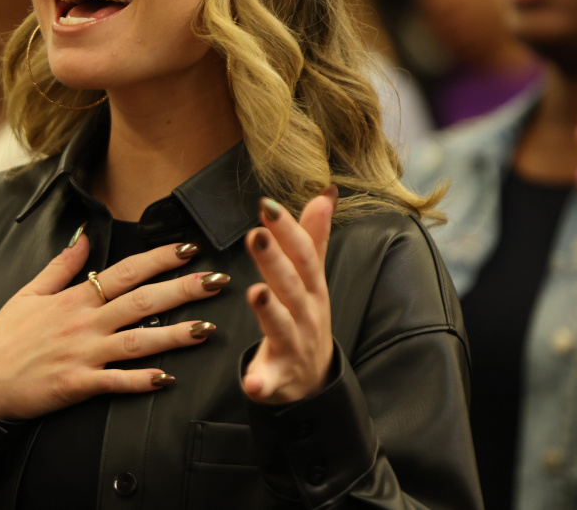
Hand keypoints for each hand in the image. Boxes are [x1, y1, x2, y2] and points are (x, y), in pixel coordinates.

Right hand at [0, 234, 225, 420]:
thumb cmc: (6, 336)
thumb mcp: (29, 291)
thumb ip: (62, 265)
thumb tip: (85, 237)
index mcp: (75, 297)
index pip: (126, 271)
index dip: (160, 258)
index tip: (190, 248)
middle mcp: (84, 322)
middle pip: (142, 301)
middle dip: (183, 290)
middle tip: (217, 281)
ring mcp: (83, 354)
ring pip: (137, 341)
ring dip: (174, 335)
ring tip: (207, 329)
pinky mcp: (77, 384)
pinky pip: (115, 382)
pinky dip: (141, 381)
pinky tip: (167, 379)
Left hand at [241, 187, 336, 403]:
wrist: (314, 379)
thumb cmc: (308, 318)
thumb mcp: (313, 277)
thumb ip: (314, 237)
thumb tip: (325, 194)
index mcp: (312, 288)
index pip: (302, 254)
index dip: (286, 230)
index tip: (267, 205)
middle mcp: (305, 314)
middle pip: (290, 285)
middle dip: (274, 261)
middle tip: (256, 235)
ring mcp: (294, 346)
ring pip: (281, 326)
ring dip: (270, 311)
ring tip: (255, 293)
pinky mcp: (278, 377)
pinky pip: (270, 381)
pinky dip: (261, 382)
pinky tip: (251, 382)